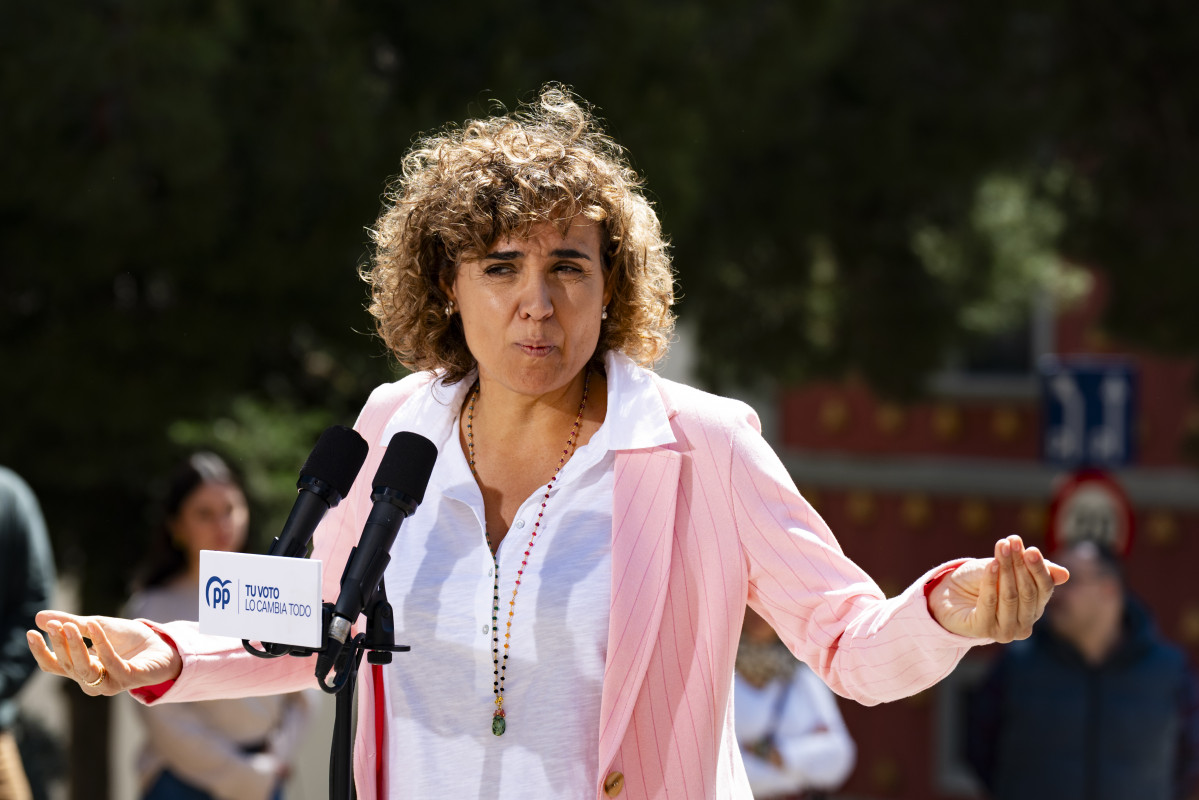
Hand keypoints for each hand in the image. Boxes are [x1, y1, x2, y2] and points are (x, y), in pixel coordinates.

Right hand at [26, 610, 181, 695]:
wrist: (163, 643)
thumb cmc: (128, 639)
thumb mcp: (96, 626)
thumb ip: (71, 623)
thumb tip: (40, 617)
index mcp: (81, 669)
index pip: (54, 665)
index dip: (41, 651)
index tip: (30, 632)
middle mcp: (92, 680)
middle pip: (68, 666)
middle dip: (60, 644)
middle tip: (55, 625)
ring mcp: (110, 682)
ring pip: (84, 670)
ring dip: (75, 647)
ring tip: (70, 626)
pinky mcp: (129, 678)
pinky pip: (110, 663)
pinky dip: (101, 644)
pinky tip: (95, 626)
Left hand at [929, 535, 1069, 641]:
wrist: (947, 593)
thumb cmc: (981, 580)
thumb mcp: (1007, 570)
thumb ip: (1032, 571)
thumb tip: (1065, 574)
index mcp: (1034, 609)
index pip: (1044, 588)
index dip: (1038, 568)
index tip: (1029, 548)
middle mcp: (1024, 625)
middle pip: (1028, 592)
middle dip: (1020, 564)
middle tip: (1013, 542)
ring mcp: (1005, 631)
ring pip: (1010, 596)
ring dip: (1005, 568)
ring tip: (1001, 547)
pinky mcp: (984, 630)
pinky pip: (990, 602)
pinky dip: (991, 581)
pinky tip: (991, 564)